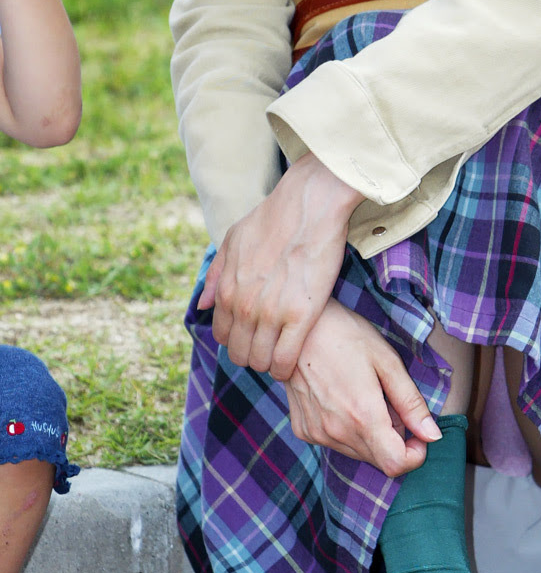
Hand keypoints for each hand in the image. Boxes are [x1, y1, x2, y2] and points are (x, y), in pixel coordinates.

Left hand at [201, 152, 364, 380]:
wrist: (308, 204)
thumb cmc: (273, 218)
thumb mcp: (233, 240)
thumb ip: (215, 274)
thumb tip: (200, 305)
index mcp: (226, 289)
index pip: (222, 335)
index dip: (237, 340)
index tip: (253, 336)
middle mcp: (243, 306)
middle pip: (240, 353)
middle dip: (253, 354)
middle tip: (270, 346)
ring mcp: (271, 313)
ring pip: (261, 361)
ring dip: (270, 362)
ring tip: (283, 351)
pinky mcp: (301, 316)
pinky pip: (285, 360)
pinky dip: (286, 367)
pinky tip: (293, 358)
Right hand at [285, 300, 439, 476]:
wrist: (298, 328)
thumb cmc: (347, 336)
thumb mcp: (388, 362)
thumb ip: (411, 403)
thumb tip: (433, 436)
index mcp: (363, 416)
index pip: (395, 465)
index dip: (414, 455)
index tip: (417, 433)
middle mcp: (337, 432)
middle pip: (378, 460)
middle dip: (394, 439)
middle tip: (389, 401)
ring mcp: (317, 433)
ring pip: (358, 452)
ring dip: (372, 434)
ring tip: (366, 395)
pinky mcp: (304, 430)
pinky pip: (337, 443)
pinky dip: (349, 430)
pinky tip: (345, 399)